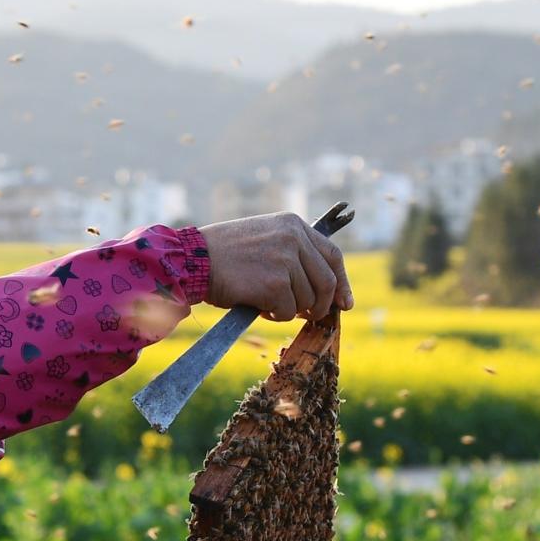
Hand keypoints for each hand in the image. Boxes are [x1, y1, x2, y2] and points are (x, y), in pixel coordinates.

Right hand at [198, 213, 351, 321]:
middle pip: (327, 282)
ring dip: (290, 309)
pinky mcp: (274, 283)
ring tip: (267, 302)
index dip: (342, 283)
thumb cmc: (226, 255)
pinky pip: (288, 311)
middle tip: (308, 315)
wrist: (194, 259)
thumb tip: (325, 292)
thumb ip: (294, 254)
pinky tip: (258, 305)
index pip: (333, 255)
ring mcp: (285, 260)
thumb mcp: (266, 239)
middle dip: (321, 305)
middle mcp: (293, 238)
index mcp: (294, 225)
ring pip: (307, 300)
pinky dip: (275, 315)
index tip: (345, 303)